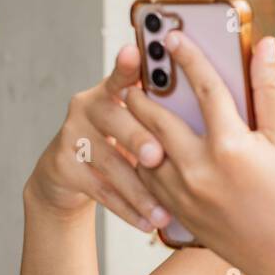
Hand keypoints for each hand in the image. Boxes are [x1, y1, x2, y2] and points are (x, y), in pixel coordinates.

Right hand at [25, 44, 172, 231]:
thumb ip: (161, 114)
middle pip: (114, 119)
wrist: (69, 175)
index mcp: (110, 90)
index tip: (134, 52)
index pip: (121, 75)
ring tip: (163, 212)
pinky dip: (127, 209)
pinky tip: (148, 222)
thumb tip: (212, 112)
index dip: (127, 65)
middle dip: (138, 139)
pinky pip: (100, 190)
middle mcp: (87, 107)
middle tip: (158, 157)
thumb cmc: (124, 145)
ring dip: (139, 190)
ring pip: (109, 162)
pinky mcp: (62, 166)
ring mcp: (70, 136)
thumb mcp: (137, 124)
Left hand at [125, 29, 274, 274]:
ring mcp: (183, 196)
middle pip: (156, 118)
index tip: (172, 36)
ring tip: (133, 107)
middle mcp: (198, 170)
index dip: (188, 57)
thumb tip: (265, 46)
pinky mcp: (178, 216)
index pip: (203, 87)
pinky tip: (144, 149)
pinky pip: (147, 182)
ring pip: (143, 152)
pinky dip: (141, 161)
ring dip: (135, 127)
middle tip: (137, 72)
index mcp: (230, 146)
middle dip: (143, 91)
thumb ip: (270, 91)